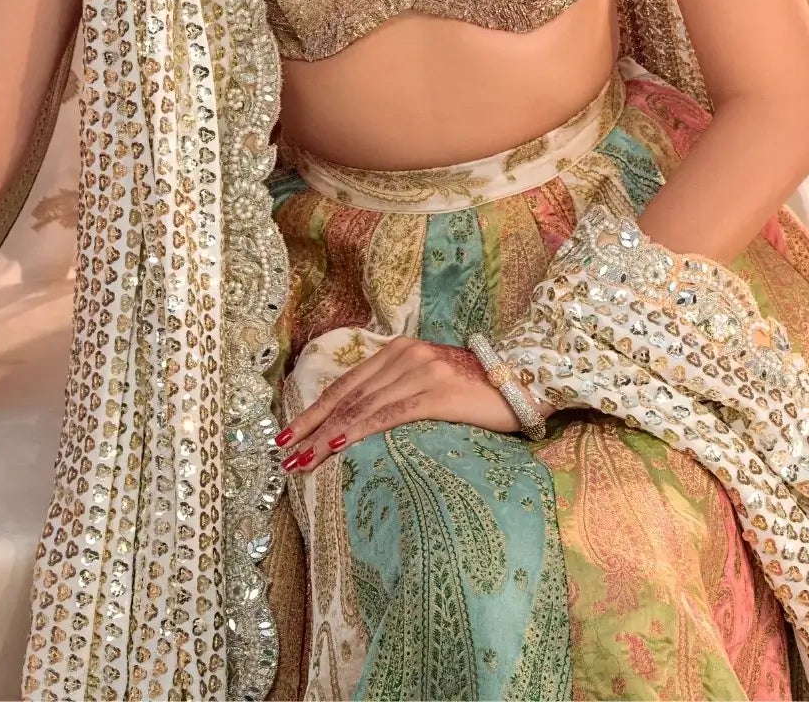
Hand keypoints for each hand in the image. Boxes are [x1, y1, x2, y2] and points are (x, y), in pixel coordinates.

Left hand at [275, 336, 527, 474]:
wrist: (526, 380)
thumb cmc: (479, 390)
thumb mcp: (431, 382)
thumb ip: (400, 392)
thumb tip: (364, 421)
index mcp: (399, 350)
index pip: (347, 383)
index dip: (315, 408)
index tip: (288, 433)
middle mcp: (405, 354)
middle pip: (347, 394)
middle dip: (311, 424)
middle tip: (282, 451)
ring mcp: (420, 371)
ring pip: (361, 406)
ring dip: (326, 436)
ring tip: (302, 460)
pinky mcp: (437, 392)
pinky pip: (389, 414)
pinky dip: (358, 431)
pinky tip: (336, 447)